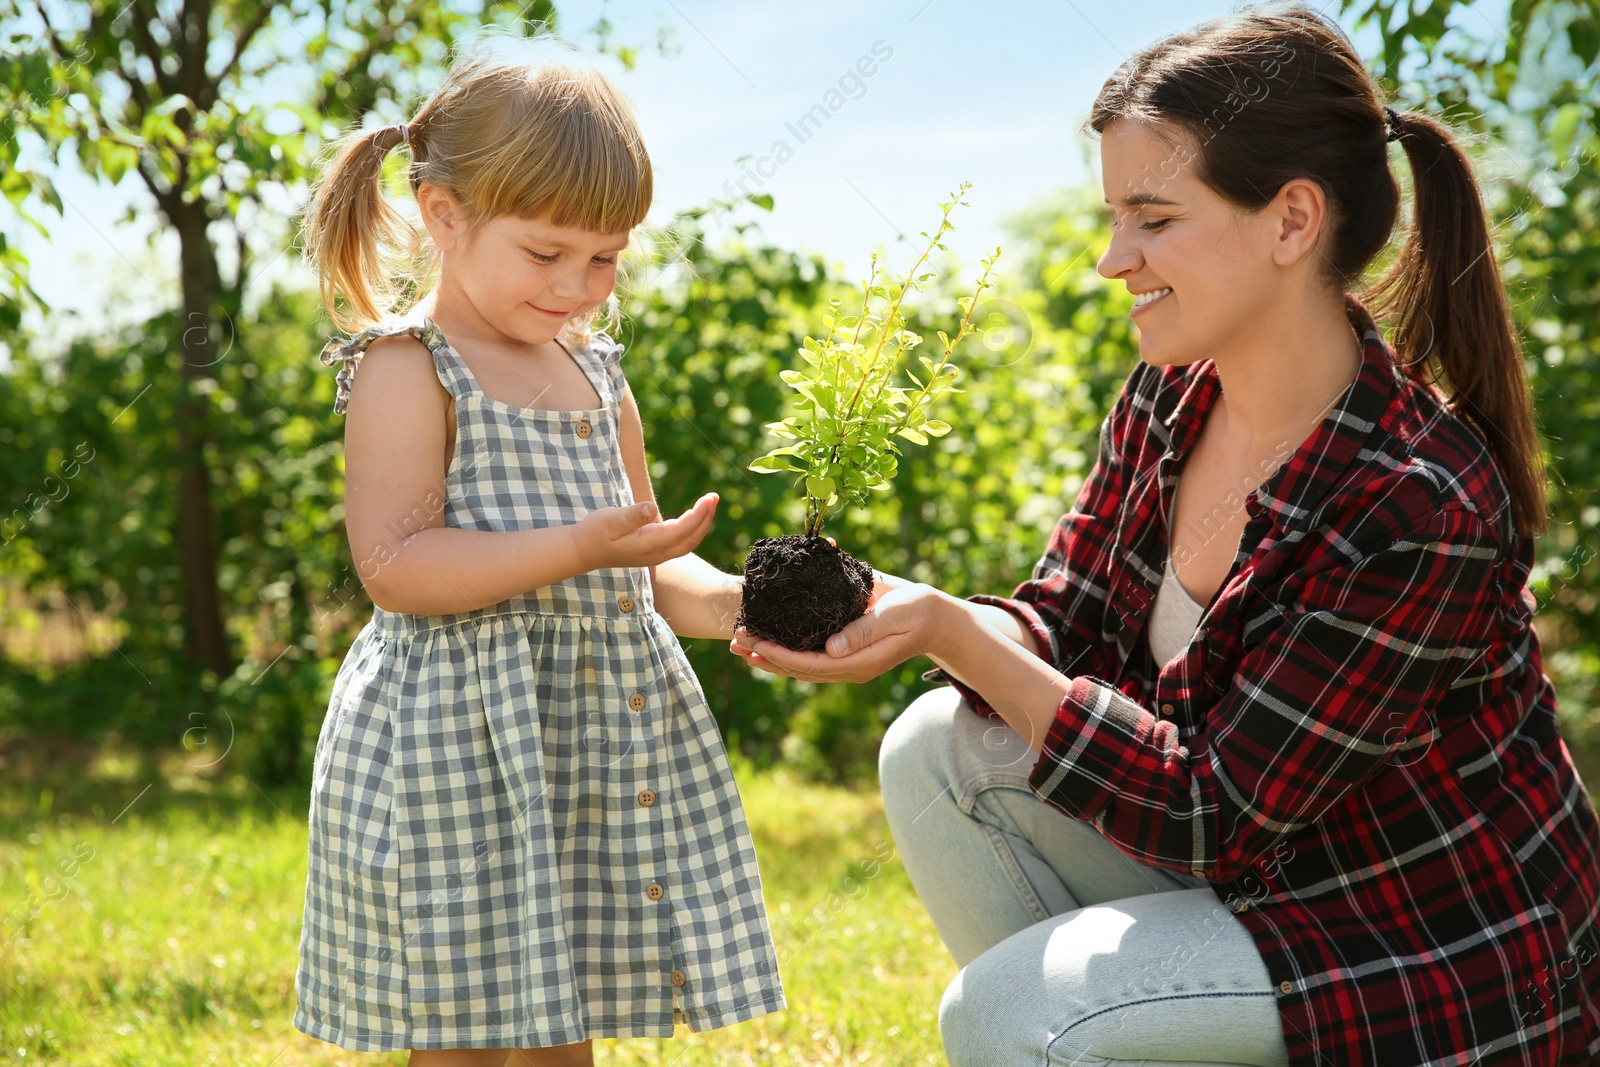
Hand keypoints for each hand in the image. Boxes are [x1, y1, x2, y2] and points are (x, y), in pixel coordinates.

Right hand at [572, 492, 718, 569]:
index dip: (698, 515)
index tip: (708, 498)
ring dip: (702, 523)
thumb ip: (631, 516)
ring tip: (710, 502)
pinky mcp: (655, 550)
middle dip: (706, 519)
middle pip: (691, 540)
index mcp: (647, 545)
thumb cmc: (594, 533)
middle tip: (715, 497)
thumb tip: (652, 508)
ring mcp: (657, 555)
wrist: (583, 551)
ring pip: (688, 542)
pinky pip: (681, 541)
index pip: (680, 531)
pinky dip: (693, 527)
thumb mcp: (608, 520)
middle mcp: (656, 553)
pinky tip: (697, 513)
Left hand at [728, 571, 949, 682]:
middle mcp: (847, 665)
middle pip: (798, 668)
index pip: (810, 664)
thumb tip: (831, 649)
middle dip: (765, 655)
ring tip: (740, 642)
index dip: (780, 656)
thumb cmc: (918, 612)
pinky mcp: (845, 645)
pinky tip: (767, 636)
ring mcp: (846, 658)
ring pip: (800, 663)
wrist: (937, 617)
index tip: (755, 643)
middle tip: (735, 640)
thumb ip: (864, 631)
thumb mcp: (895, 616)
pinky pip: (809, 651)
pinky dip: (786, 646)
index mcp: (858, 662)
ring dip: (769, 653)